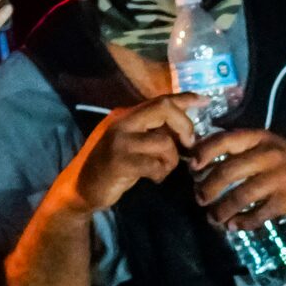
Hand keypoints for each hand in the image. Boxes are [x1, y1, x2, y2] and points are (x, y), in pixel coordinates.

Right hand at [65, 93, 199, 212]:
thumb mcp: (131, 142)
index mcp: (127, 114)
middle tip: (189, 144)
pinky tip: (155, 178)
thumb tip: (183, 128)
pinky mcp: (119, 162)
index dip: (185, 97)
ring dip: (171, 160)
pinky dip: (160, 173)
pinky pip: (154, 164)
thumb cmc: (111, 166)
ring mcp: (119, 141)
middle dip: (185, 126)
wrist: (81, 188)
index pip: (161, 99)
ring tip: (163, 170)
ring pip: (164, 141)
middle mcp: (123, 121)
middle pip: (165, 109)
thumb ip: (151, 131)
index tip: (204, 100)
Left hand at [192, 128, 285, 228]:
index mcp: (258, 138)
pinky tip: (234, 226)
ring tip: (213, 218)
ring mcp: (279, 178)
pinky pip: (259, 214)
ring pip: (242, 195)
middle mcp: (268, 155)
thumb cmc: (283, 159)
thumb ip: (236, 150)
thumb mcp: (262, 145)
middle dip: (209, 187)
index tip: (192, 167)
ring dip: (223, 209)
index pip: (226, 140)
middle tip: (200, 198)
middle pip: (230, 171)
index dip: (205, 153)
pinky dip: (243, 222)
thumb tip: (197, 163)